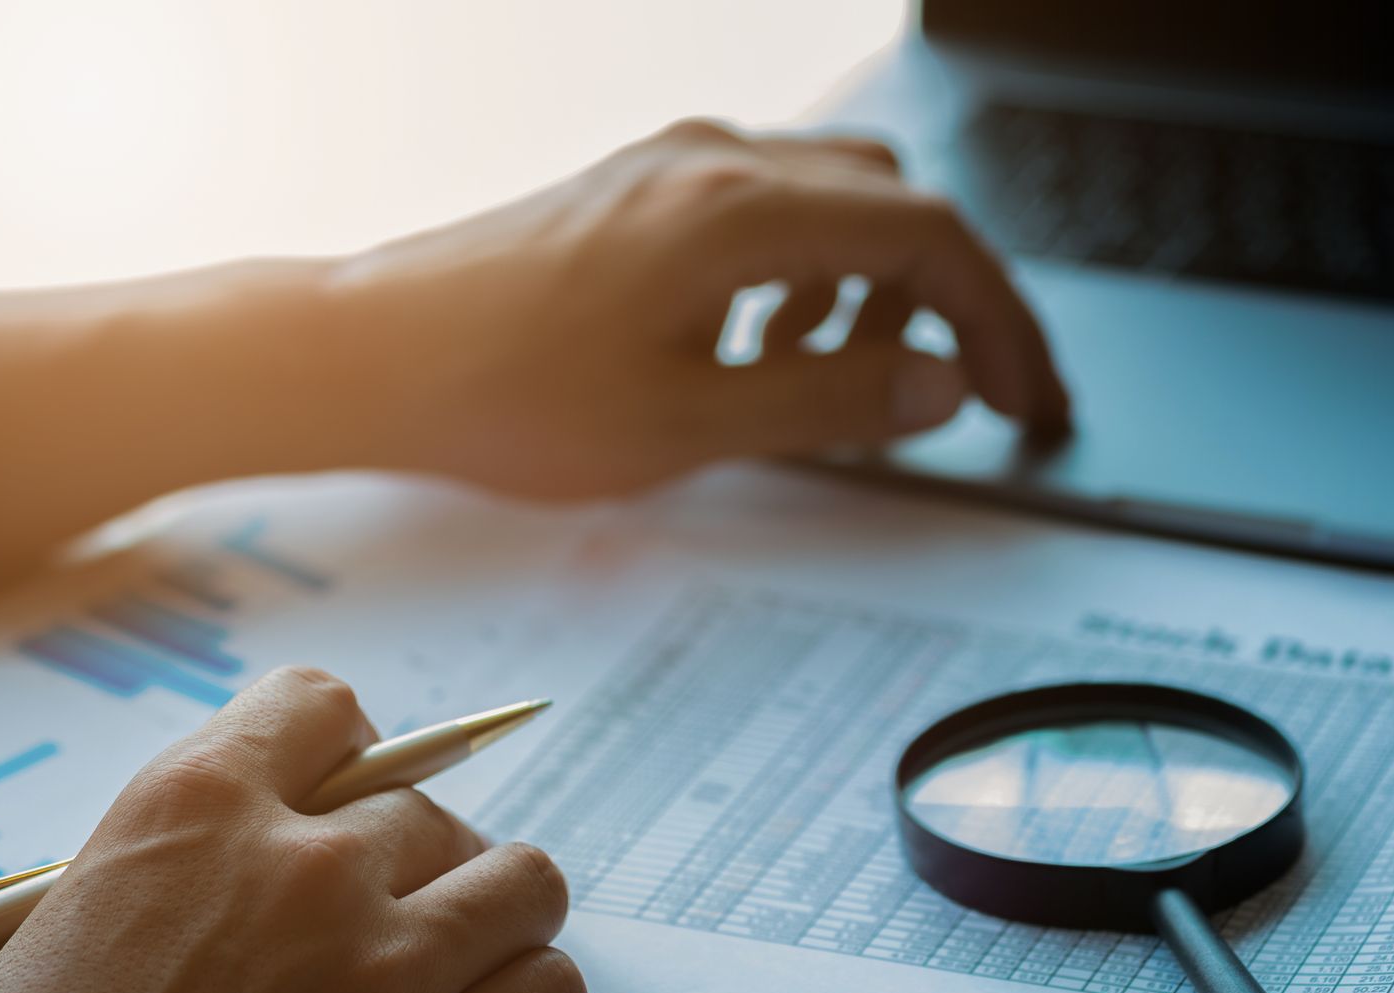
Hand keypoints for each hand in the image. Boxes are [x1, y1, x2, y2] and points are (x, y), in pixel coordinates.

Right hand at [0, 667, 585, 992]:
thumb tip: (263, 843)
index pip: (320, 706)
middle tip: (386, 920)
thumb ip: (180, 862)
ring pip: (521, 882)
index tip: (349, 790)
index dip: (342, 750)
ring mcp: (381, 968)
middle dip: (412, 862)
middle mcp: (301, 867)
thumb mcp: (61, 926)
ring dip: (495, 917)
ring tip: (458, 963)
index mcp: (191, 808)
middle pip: (427, 809)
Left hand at [324, 118, 1070, 498]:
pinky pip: (769, 219)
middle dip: (950, 302)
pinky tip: (765, 356)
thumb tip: (937, 386)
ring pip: (835, 206)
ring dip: (871, 295)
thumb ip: (828, 402)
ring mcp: (677, 171)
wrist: (369, 356)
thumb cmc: (503, 394)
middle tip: (971, 395)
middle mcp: (717, 165)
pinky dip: (807, 284)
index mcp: (740, 213)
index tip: (1025, 398)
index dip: (997, 322)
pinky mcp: (644, 196)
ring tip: (842, 391)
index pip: (929, 238)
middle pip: (896, 206)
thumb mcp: (688, 426)